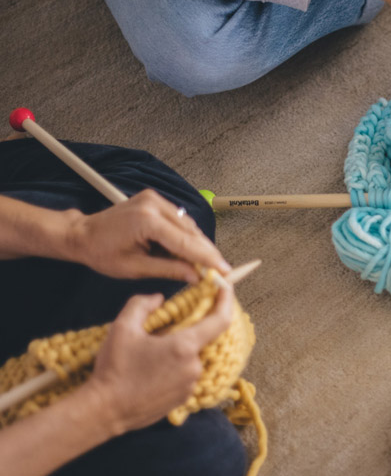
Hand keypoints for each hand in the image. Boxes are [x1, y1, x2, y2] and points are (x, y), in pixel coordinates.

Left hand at [65, 189, 229, 282]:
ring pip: (188, 225)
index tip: (225, 271)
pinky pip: (179, 220)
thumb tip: (196, 276)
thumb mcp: (135, 268)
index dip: (208, 258)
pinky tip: (190, 251)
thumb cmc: (101, 253)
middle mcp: (154, 205)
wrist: (81, 234)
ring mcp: (155, 199)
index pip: (186, 242)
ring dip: (197, 244)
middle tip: (220, 270)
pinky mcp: (155, 200)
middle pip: (191, 232)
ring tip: (206, 264)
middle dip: (206, 252)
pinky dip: (186, 236)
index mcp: (147, 221)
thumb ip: (169, 269)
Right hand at [87, 282, 234, 433]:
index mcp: (184, 347)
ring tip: (149, 355)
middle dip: (186, 330)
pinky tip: (150, 371)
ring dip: (177, 351)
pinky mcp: (183, 399)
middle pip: (200, 339)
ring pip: (191, 358)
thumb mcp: (122, 328)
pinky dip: (174, 368)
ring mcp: (190, 385)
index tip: (224, 286)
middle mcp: (193, 367)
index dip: (226, 300)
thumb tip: (158, 299)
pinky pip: (185, 375)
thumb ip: (141, 304)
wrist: (104, 411)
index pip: (220, 319)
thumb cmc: (114, 369)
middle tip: (162, 330)